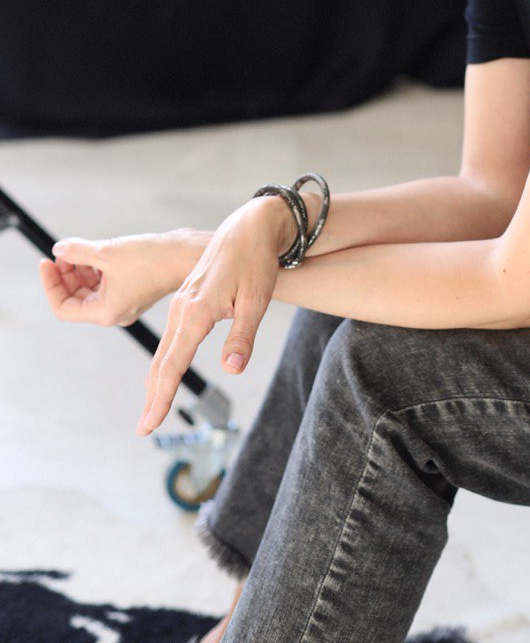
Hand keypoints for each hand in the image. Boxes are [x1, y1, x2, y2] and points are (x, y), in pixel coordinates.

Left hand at [39, 229, 207, 327]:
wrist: (187, 255)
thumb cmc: (154, 260)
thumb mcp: (107, 252)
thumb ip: (78, 252)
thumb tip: (59, 249)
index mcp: (105, 312)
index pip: (63, 307)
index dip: (50, 285)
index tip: (46, 263)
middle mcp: (114, 311)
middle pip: (75, 298)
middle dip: (65, 275)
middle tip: (61, 253)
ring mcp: (124, 300)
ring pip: (90, 289)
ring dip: (79, 270)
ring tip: (78, 250)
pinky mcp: (133, 287)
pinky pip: (105, 282)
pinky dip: (95, 268)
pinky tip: (95, 252)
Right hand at [136, 197, 291, 436]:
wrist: (250, 228)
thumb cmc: (256, 262)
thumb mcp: (256, 300)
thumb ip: (243, 335)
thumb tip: (232, 368)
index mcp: (197, 310)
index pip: (174, 363)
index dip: (162, 397)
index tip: (151, 424)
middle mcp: (183, 308)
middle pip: (162, 360)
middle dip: (154, 396)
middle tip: (144, 429)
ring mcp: (182, 302)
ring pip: (164, 349)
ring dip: (156, 380)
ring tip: (152, 409)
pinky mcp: (187, 299)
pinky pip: (170, 336)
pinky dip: (164, 360)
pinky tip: (164, 371)